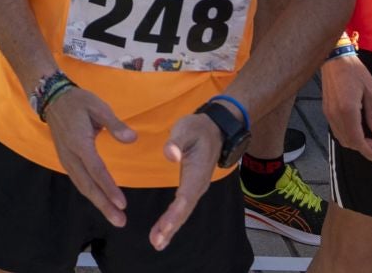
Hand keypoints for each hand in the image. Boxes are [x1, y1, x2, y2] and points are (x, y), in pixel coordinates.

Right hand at [43, 86, 138, 228]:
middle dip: (104, 205)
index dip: (109, 188)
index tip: (122, 204)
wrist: (52, 99)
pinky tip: (100, 202)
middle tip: (120, 221)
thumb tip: (132, 138)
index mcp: (80, 142)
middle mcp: (71, 155)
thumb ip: (115, 124)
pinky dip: (90, 194)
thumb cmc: (78, 102)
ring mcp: (66, 159)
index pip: (96, 170)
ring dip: (98, 203)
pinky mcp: (65, 160)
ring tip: (114, 217)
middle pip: (88, 185)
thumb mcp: (98, 106)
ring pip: (82, 186)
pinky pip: (78, 181)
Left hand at [152, 113, 222, 249]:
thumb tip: (169, 154)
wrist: (215, 130)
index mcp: (196, 173)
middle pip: (184, 210)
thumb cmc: (198, 128)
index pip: (185, 197)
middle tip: (157, 243)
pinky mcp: (191, 188)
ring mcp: (196, 188)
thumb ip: (176, 141)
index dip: (174, 214)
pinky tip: (163, 230)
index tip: (164, 228)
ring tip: (157, 243)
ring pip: (184, 212)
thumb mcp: (186, 128)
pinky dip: (173, 220)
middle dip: (171, 227)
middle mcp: (198, 185)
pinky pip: (182, 207)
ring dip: (171, 228)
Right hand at [321, 52, 371, 161]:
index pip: (358, 140)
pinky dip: (349, 136)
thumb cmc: (355, 71)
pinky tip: (359, 131)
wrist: (334, 58)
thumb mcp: (371, 92)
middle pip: (349, 142)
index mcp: (348, 111)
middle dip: (366, 148)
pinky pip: (337, 130)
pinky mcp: (326, 110)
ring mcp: (328, 113)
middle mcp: (335, 116)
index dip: (369, 152)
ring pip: (342, 138)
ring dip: (357, 143)